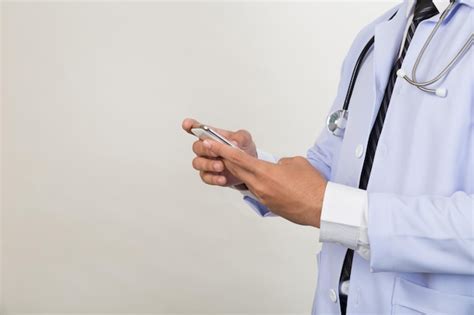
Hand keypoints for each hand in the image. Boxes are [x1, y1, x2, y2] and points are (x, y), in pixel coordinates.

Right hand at [182, 118, 256, 186]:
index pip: (198, 129)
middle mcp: (206, 149)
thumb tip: (234, 141)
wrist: (248, 167)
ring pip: (198, 163)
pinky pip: (206, 177)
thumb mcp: (245, 140)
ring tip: (220, 166)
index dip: (191, 126)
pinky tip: (222, 178)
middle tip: (216, 152)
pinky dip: (213, 178)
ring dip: (208, 164)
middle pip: (197, 147)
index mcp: (212, 136)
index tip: (187, 124)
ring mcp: (206, 162)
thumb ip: (240, 138)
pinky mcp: (209, 175)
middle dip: (205, 149)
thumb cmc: (242, 149)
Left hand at [204, 139, 326, 227]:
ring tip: (240, 163)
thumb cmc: (312, 185)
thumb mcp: (294, 163)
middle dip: (226, 160)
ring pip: (247, 181)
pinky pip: (258, 191)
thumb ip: (279, 162)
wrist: (321, 207)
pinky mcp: (269, 205)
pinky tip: (266, 180)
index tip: (210, 144)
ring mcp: (263, 197)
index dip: (221, 150)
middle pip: (236, 171)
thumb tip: (274, 166)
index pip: (237, 158)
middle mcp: (260, 186)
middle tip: (217, 151)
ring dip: (242, 172)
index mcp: (264, 172)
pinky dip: (256, 183)